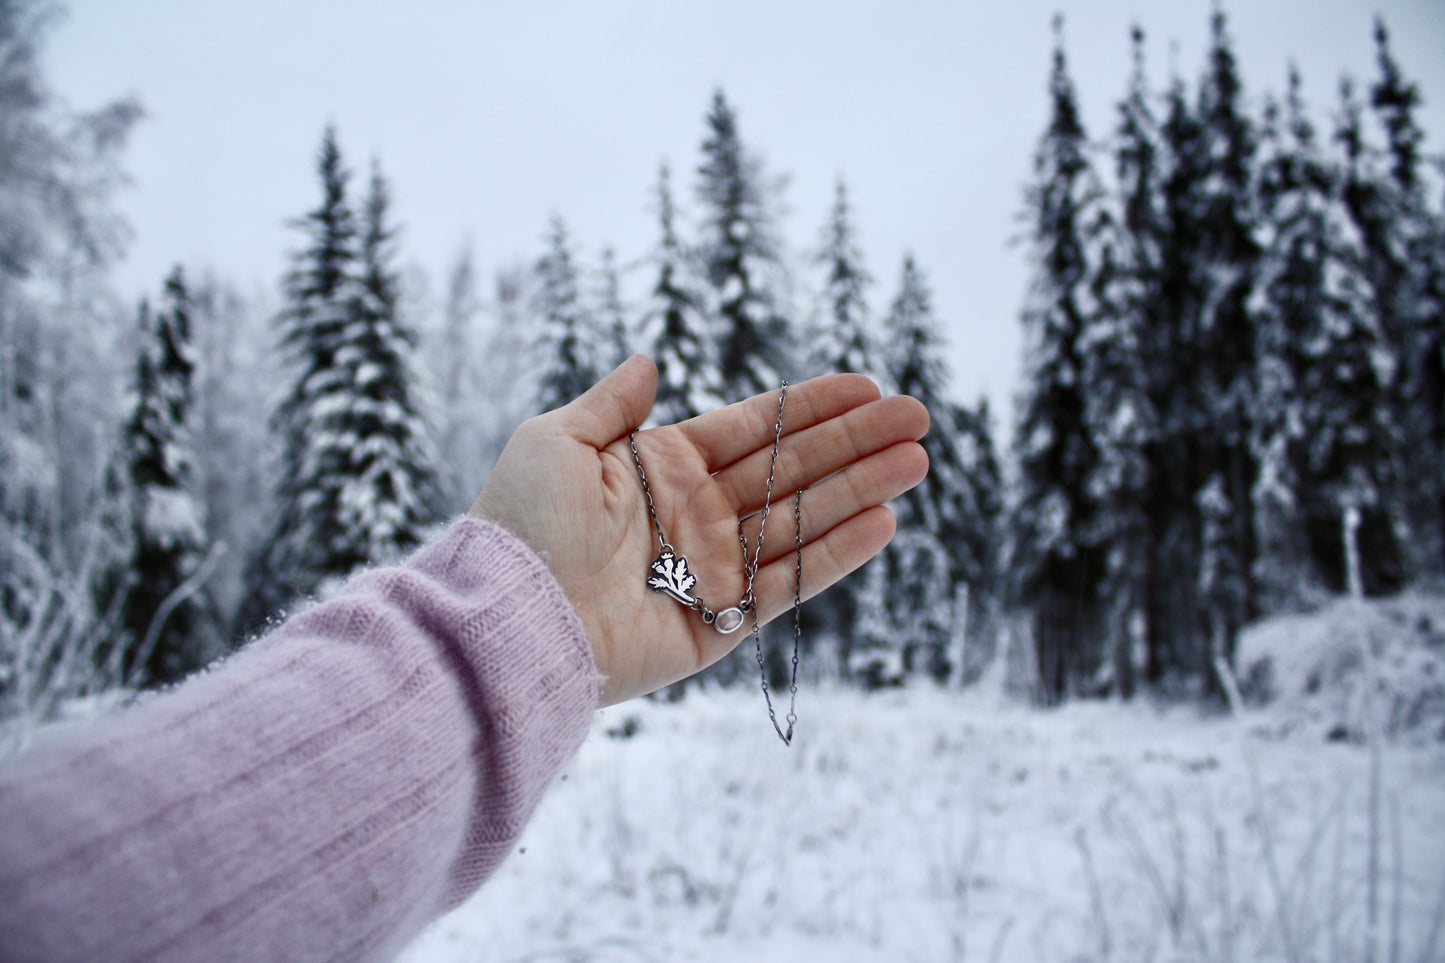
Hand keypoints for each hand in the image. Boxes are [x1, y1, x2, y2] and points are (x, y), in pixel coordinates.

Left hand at [469, 355, 929, 705]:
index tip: (864, 387)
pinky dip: (835, 555)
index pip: (752, 429)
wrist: (510, 615)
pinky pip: (787, 584)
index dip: (809, 408)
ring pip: (801, 522)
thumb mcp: (556, 440)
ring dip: (860, 491)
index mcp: (659, 468)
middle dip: (855, 444)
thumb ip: (612, 403)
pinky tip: (882, 521)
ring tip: (916, 461)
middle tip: (917, 418)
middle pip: (790, 471)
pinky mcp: (718, 625)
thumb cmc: (523, 523)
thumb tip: (649, 360)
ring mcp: (710, 570)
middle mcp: (693, 516)